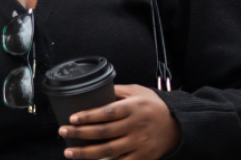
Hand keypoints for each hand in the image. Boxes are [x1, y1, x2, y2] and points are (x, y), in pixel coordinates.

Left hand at [58, 84, 180, 159]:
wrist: (178, 127)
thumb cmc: (155, 106)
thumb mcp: (138, 92)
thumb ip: (118, 91)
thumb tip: (95, 88)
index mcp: (133, 108)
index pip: (107, 112)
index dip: (88, 116)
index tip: (72, 118)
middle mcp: (135, 127)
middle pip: (103, 132)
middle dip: (80, 133)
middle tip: (62, 132)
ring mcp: (138, 144)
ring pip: (108, 151)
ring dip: (86, 153)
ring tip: (69, 152)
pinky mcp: (142, 158)